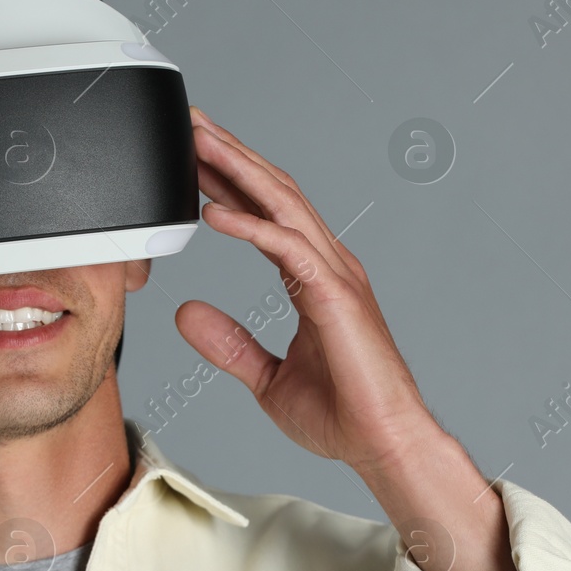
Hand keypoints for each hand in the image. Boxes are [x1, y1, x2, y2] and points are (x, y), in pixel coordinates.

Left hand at [173, 107, 439, 473]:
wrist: (383, 445)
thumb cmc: (342, 414)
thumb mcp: (266, 378)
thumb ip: (230, 343)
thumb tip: (186, 314)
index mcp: (314, 278)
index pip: (267, 214)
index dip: (231, 182)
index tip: (194, 159)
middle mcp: (328, 265)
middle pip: (274, 192)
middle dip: (231, 155)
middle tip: (191, 125)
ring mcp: (336, 274)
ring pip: (282, 204)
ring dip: (238, 169)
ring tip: (199, 143)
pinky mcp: (335, 294)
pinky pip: (287, 247)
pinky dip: (249, 225)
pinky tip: (213, 212)